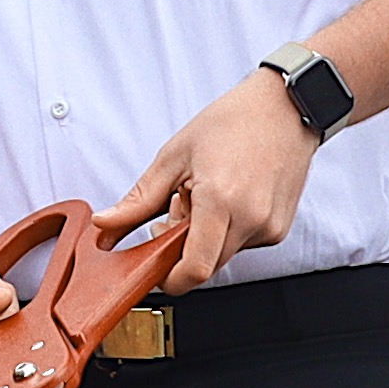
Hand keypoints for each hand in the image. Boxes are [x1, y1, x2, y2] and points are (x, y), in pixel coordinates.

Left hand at [100, 73, 321, 299]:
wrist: (284, 108)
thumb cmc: (232, 123)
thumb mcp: (173, 157)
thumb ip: (137, 201)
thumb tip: (104, 227)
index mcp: (221, 200)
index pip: (194, 269)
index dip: (169, 278)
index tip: (155, 266)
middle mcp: (251, 219)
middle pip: (205, 265)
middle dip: (182, 248)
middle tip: (178, 209)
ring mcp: (269, 227)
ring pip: (222, 255)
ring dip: (204, 238)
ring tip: (206, 196)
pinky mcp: (279, 229)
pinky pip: (242, 245)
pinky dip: (227, 230)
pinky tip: (229, 198)